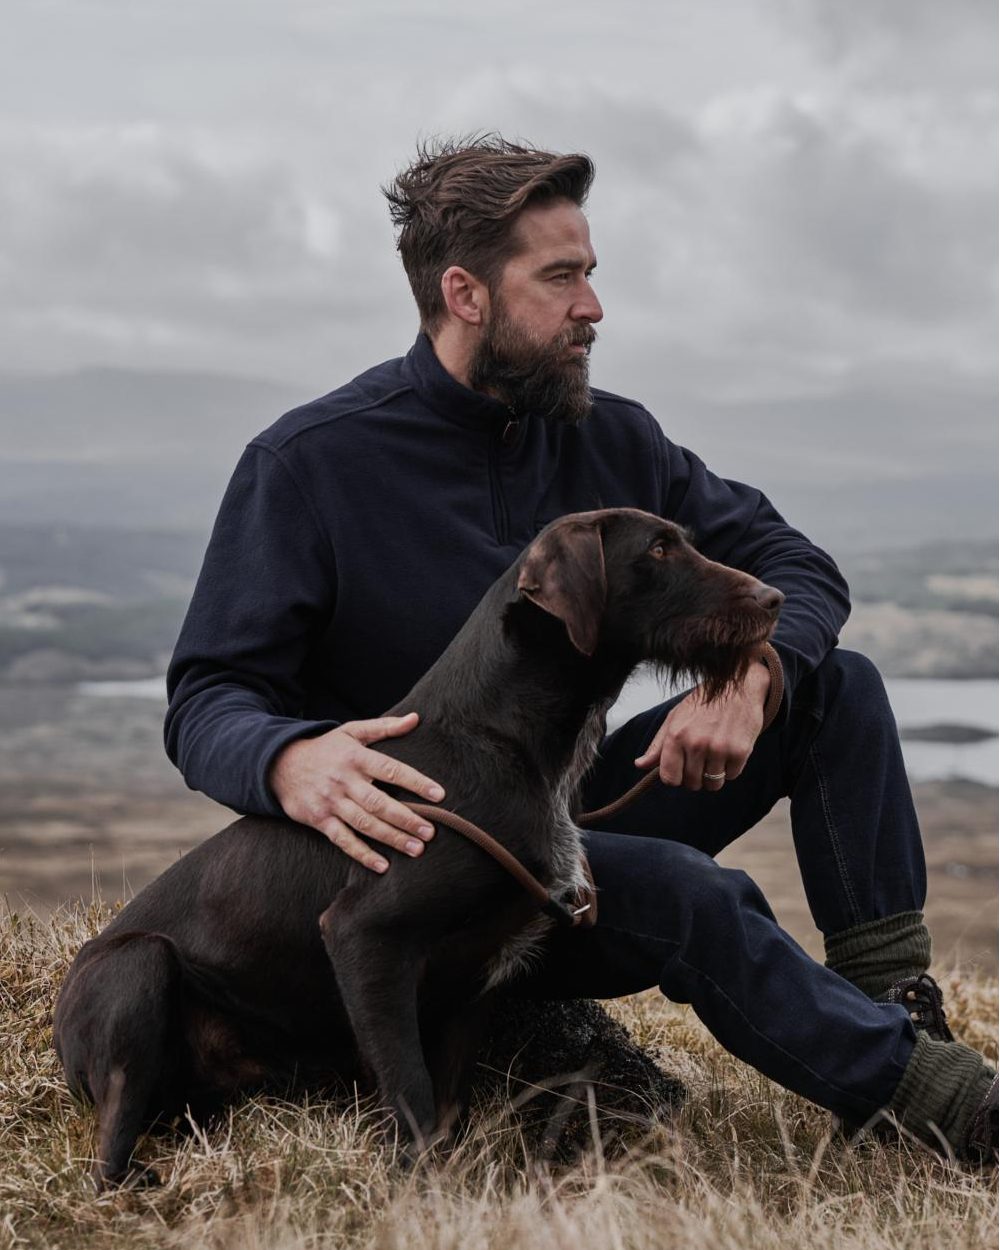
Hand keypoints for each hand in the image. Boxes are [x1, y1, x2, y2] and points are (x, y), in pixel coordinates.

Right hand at [269, 712, 444, 871]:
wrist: (279, 763)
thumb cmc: (325, 749)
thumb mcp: (352, 731)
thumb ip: (385, 727)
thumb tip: (416, 718)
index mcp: (356, 757)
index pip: (390, 770)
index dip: (416, 782)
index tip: (438, 794)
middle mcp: (344, 780)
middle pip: (379, 803)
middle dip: (407, 818)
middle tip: (430, 832)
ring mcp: (331, 802)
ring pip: (364, 824)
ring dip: (392, 838)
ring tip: (416, 849)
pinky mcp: (319, 819)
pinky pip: (343, 840)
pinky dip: (362, 854)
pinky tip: (382, 865)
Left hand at [634, 665, 769, 791]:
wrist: (738, 685)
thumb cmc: (704, 701)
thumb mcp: (675, 718)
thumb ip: (658, 745)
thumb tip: (640, 764)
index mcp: (676, 736)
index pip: (669, 778)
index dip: (676, 777)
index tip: (681, 770)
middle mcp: (696, 744)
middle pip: (692, 783)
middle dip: (696, 776)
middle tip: (701, 759)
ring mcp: (719, 749)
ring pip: (713, 784)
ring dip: (714, 775)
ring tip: (715, 755)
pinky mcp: (740, 752)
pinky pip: (732, 776)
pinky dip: (731, 768)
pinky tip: (729, 750)